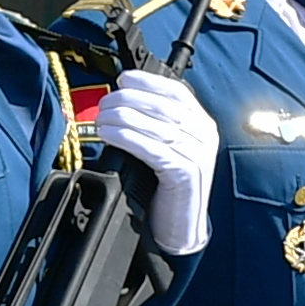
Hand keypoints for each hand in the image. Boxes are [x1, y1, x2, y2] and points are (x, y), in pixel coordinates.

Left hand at [95, 68, 220, 259]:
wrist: (180, 225)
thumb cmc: (167, 184)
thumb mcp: (169, 147)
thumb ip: (156, 123)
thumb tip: (121, 99)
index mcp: (202, 125)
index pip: (177, 92)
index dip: (148, 82)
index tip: (122, 80)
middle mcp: (204, 136)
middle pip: (163, 106)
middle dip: (127, 100)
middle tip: (103, 105)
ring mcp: (198, 155)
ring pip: (155, 125)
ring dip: (121, 118)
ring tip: (100, 121)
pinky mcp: (185, 174)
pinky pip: (152, 148)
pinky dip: (126, 138)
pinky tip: (109, 135)